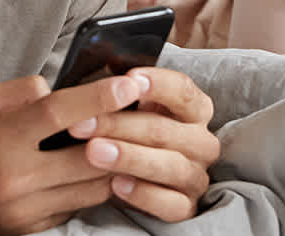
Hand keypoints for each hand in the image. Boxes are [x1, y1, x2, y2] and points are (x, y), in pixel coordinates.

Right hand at [0, 73, 147, 234]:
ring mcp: (26, 209)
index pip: (58, 114)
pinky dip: (92, 188)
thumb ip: (21, 92)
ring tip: (128, 142)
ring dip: (114, 164)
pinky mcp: (32, 230)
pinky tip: (99, 170)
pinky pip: (79, 207)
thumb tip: (62, 87)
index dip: (98, 97)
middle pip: (89, 157)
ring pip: (93, 187)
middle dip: (120, 135)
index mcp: (0, 138)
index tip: (129, 84)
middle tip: (141, 115)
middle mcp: (15, 177)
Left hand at [61, 66, 219, 221]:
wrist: (135, 181)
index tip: (128, 79)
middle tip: (82, 123)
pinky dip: (143, 194)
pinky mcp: (187, 207)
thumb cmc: (134, 136)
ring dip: (129, 157)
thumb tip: (103, 78)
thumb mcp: (133, 109)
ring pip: (170, 166)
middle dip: (120, 124)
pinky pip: (170, 204)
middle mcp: (202, 142)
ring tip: (93, 152)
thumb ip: (125, 93)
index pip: (183, 91)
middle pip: (165, 130)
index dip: (158, 84)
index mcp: (196, 111)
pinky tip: (115, 185)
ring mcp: (196, 176)